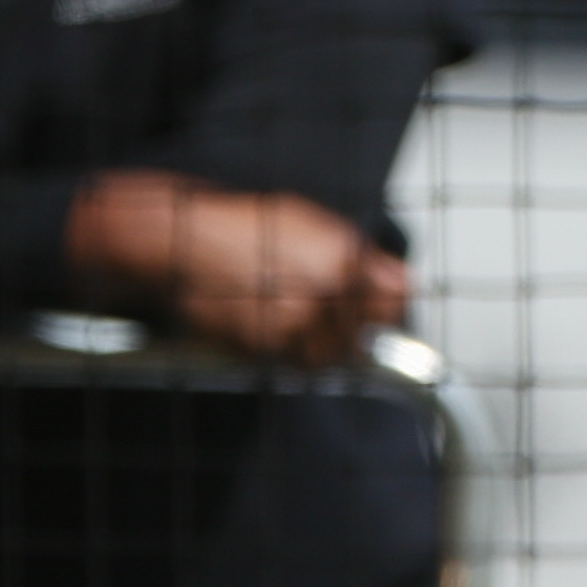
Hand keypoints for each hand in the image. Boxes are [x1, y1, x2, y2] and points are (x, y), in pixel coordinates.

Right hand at [63, 171, 411, 365]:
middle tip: (304, 302)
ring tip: (278, 309)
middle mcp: (325, 294)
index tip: (373, 309)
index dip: (384, 309)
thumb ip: (364, 257)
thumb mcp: (310, 223)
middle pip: (360, 336)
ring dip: (311, 344)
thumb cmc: (240, 227)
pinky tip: (259, 319)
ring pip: (326, 356)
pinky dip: (280, 350)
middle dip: (342, 327)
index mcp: (342, 259)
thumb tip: (406, 282)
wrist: (180, 241)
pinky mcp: (265, 348)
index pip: (395, 303)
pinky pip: (289, 363)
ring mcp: (294, 324)